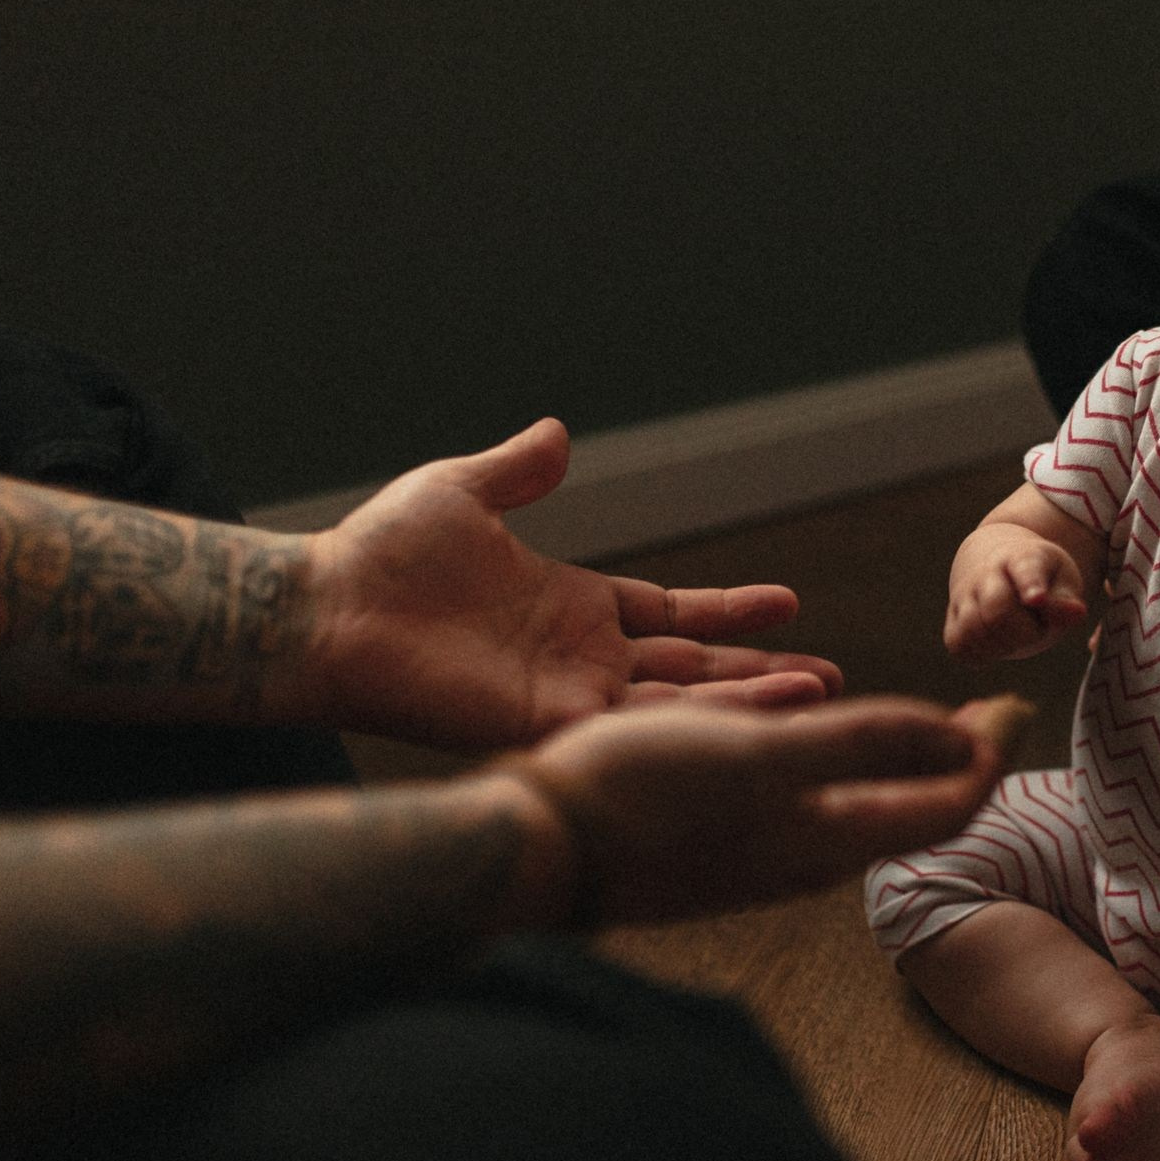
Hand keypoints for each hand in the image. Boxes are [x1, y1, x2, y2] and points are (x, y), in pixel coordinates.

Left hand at [304, 420, 842, 748]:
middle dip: (761, 672)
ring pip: (680, 704)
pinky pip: (637, 727)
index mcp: (571, 605)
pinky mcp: (548, 721)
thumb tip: (557, 433)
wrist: (327, 609)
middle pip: (693, 668)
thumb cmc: (381, 554)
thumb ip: (519, 471)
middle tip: (831, 676)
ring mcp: (569, 694)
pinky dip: (697, 723)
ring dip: (748, 700)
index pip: (672, 614)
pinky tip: (748, 719)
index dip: (730, 613)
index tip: (789, 604)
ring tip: (818, 697)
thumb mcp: (463, 492)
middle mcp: (580, 657)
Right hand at [508, 694, 1011, 924]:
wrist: (526, 850)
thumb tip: (961, 743)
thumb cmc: (640, 796)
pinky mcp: (710, 848)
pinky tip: (804, 741)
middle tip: (983, 713)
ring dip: (891, 767)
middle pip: (905, 812)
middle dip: (951, 762)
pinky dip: (826, 768)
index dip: (987, 756)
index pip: (945, 807)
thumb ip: (864, 748)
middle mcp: (801, 860)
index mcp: (826, 839)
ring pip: (850, 812)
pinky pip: (795, 806)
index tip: (1014, 707)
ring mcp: (754, 859)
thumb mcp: (763, 756)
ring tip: (912, 725)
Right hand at [945, 524, 1088, 663]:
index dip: (1030, 584)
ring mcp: (964, 595)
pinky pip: (958, 645)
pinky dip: (980, 655)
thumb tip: (1077, 613)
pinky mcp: (952, 619)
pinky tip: (996, 646)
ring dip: (1002, 645)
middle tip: (1035, 628)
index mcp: (1021, 557)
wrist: (996, 565)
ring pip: (973, 630)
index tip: (1037, 599)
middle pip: (997, 610)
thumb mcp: (1061, 580)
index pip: (1024, 569)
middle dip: (1023, 632)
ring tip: (1016, 637)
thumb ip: (1066, 600)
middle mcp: (986, 573)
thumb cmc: (1040, 577)